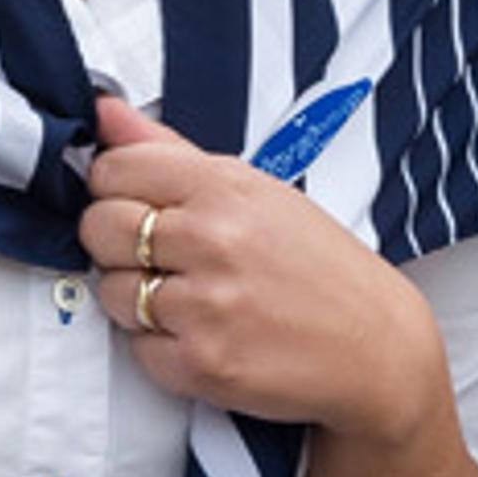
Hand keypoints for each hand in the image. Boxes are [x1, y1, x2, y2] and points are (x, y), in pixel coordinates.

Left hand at [80, 97, 449, 446]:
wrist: (376, 348)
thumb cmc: (319, 267)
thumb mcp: (258, 191)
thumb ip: (172, 151)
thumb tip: (105, 113)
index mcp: (226, 189)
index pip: (115, 169)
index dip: (112, 187)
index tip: (132, 201)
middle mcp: (214, 241)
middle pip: (100, 228)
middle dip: (115, 242)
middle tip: (156, 255)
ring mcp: (206, 305)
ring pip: (112, 291)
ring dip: (136, 298)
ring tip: (188, 298)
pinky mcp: (202, 364)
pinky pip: (136, 350)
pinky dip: (160, 347)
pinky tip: (202, 334)